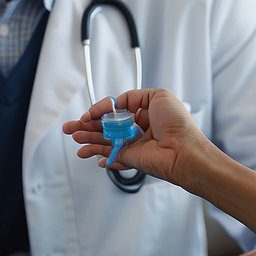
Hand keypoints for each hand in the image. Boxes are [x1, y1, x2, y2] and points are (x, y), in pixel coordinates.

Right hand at [61, 88, 219, 190]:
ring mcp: (134, 145)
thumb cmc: (178, 124)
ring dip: (88, 140)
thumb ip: (133, 97)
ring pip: (105, 141)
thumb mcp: (158, 95)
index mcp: (146, 112)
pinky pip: (111, 157)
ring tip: (75, 138)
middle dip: (87, 126)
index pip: (116, 110)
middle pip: (106, 126)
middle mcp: (139, 128)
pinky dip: (100, 156)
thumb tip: (116, 104)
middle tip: (71, 127)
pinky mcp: (131, 159)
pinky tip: (90, 155)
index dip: (101, 110)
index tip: (90, 113)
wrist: (184, 151)